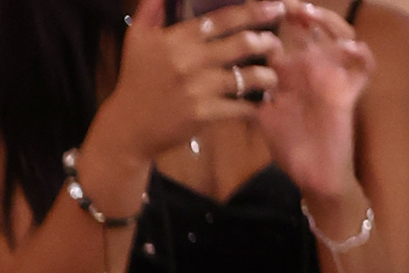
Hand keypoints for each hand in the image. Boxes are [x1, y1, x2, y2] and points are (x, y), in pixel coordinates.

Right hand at [99, 0, 282, 178]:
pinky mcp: (205, 114)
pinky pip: (239, 107)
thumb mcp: (137, 37)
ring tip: (273, 75)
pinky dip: (254, 106)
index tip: (273, 6)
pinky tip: (262, 103)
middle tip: (277, 43)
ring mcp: (199, 88)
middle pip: (239, 45)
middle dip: (265, 41)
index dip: (250, 12)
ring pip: (245, 78)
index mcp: (178, 37)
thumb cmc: (135, 78)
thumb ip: (152, 9)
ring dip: (266, 76)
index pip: (220, 19)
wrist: (131, 124)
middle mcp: (190, 60)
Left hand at [258, 1, 373, 209]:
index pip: (278, 32)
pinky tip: (353, 48)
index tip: (255, 7)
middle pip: (309, 25)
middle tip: (285, 5)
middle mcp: (309, 68)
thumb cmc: (290, 149)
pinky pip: (364, 69)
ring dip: (329, 21)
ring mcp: (330, 78)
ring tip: (312, 16)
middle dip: (298, 9)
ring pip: (340, 35)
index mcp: (286, 71)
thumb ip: (250, 93)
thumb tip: (224, 77)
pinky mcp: (346, 93)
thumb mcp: (263, 114)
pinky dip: (363, 56)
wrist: (314, 178)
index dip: (268, 17)